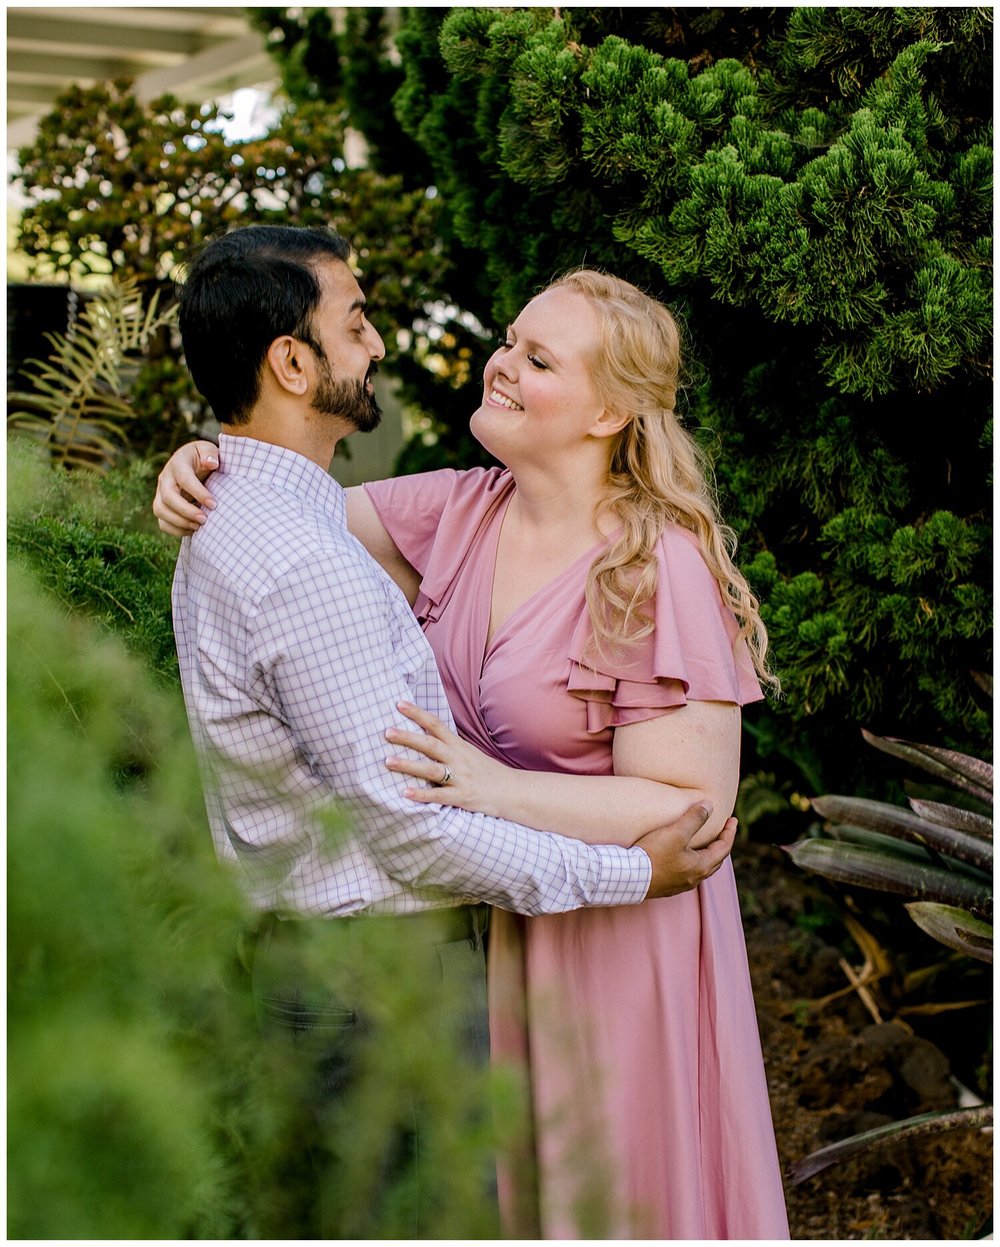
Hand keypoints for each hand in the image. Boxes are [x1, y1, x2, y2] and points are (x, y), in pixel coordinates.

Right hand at [153, 440, 219, 535]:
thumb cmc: (203, 458)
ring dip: (179, 522)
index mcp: (178, 464)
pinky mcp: (162, 506)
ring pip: (160, 510)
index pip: (184, 479)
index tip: (214, 504)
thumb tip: (212, 463)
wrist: (193, 464)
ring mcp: (160, 493)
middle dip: (186, 511)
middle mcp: (165, 478)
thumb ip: (210, 453)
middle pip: (168, 497)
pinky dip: (176, 530)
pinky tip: (193, 530)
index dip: (198, 493)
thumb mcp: (208, 450)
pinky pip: (162, 522)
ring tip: (199, 526)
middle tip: (205, 519)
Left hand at [385, 701, 510, 816]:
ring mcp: (461, 777)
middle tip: (386, 732)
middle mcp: (458, 758)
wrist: (512, 791)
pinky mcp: (463, 796)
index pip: (436, 725)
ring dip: (408, 765)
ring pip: (431, 769)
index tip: (399, 704)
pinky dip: (422, 795)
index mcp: (459, 745)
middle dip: (407, 737)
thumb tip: (425, 735)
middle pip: (430, 744)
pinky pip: (439, 796)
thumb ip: (449, 745)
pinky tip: (405, 793)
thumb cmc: (487, 772)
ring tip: (388, 760)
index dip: (417, 714)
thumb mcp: (469, 753)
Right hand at [637, 803, 736, 898]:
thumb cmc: (653, 855)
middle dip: (721, 844)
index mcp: (701, 867)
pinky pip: (686, 873)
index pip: (723, 848)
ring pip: (700, 868)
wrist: (628, 878)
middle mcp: (694, 879)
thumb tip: (709, 805)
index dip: (729, 832)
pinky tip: (682, 857)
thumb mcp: (676, 833)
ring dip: (706, 854)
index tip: (733, 820)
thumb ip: (694, 818)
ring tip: (704, 843)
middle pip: (715, 860)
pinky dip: (692, 861)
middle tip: (722, 831)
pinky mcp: (667, 886)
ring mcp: (680, 885)